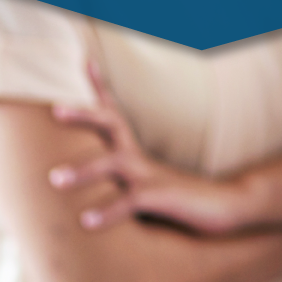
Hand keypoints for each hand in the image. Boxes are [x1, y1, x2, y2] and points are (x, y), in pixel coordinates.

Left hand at [49, 62, 250, 234]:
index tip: (85, 61)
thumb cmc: (184, 199)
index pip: (115, 115)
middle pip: (112, 125)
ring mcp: (152, 176)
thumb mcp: (148, 187)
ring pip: (115, 163)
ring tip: (54, 178)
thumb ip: (124, 185)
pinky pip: (130, 202)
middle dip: (84, 115)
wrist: (227, 204)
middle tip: (56, 108)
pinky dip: (107, 210)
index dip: (100, 88)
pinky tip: (85, 221)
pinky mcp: (161, 198)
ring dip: (83, 169)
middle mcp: (142, 159)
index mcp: (137, 154)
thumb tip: (94, 189)